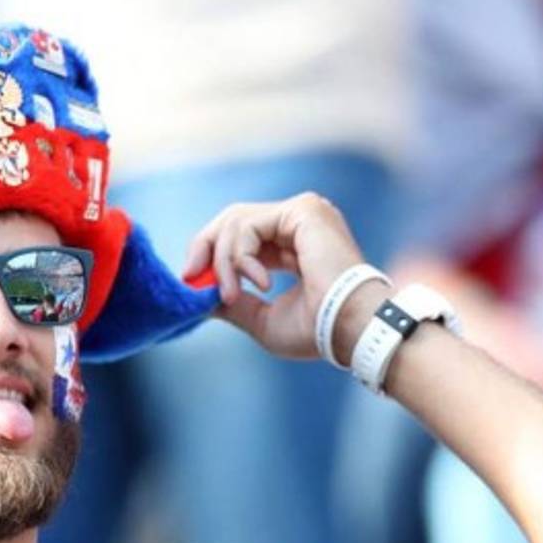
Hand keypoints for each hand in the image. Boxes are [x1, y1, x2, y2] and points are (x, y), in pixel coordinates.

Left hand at [182, 193, 368, 359]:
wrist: (351, 329)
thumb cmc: (317, 331)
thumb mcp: (262, 319)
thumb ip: (233, 304)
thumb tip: (199, 297)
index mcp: (293, 244)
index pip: (242, 234)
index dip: (212, 253)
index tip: (191, 279)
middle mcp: (298, 223)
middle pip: (234, 218)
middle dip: (206, 246)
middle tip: (191, 275)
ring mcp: (302, 213)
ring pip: (236, 222)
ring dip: (224, 262)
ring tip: (235, 294)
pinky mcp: (302, 211)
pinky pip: (248, 225)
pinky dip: (240, 257)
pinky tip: (260, 283)